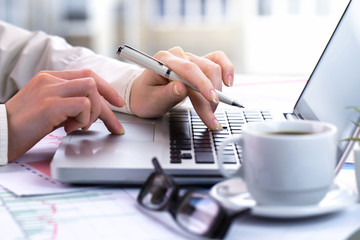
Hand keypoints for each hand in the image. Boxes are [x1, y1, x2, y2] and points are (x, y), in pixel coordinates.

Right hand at [5, 69, 124, 161]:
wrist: (0, 134)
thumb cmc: (24, 125)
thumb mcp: (50, 109)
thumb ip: (70, 104)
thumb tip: (94, 110)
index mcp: (50, 78)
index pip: (87, 75)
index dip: (106, 88)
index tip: (116, 103)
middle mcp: (50, 79)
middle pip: (93, 81)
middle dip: (109, 103)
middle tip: (115, 124)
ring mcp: (50, 90)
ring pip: (91, 89)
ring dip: (94, 112)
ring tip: (81, 126)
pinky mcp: (50, 105)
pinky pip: (83, 105)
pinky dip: (84, 119)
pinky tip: (70, 129)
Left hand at [130, 47, 233, 129]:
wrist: (142, 94)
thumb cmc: (145, 97)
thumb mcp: (151, 100)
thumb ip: (166, 94)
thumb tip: (181, 88)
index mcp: (164, 60)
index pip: (188, 69)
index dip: (203, 85)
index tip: (212, 100)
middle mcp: (178, 56)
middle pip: (204, 70)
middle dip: (211, 96)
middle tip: (211, 118)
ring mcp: (189, 59)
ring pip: (213, 69)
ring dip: (217, 91)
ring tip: (213, 111)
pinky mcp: (197, 64)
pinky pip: (217, 60)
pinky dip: (226, 70)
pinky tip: (229, 82)